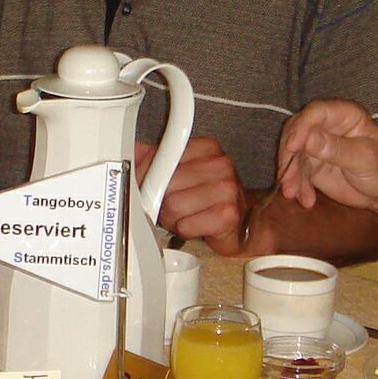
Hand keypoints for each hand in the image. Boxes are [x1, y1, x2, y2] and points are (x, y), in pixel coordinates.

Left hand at [137, 136, 242, 251]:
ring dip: (173, 217)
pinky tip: (197, 225)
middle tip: (174, 204)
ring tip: (187, 215)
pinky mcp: (228, 214)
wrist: (243, 220)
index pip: (161, 157)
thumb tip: (134, 150)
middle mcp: (220, 164)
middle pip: (165, 184)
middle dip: (162, 200)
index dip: (148, 175)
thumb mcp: (182, 172)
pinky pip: (186, 226)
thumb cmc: (209, 198)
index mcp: (206, 148)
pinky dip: (185, 230)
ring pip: (173, 206)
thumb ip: (158, 159)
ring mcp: (227, 189)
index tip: (149, 184)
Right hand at [277, 99, 377, 213]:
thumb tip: (306, 139)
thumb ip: (336, 148)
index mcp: (345, 115)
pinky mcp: (313, 165)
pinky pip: (297, 172)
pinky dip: (297, 186)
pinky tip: (305, 200)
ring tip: (292, 193)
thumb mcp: (364, 158)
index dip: (301, 128)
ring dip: (290, 175)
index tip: (293, 148)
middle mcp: (327, 126)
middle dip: (289, 155)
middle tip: (287, 177)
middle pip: (296, 131)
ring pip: (293, 154)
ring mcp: (318, 145)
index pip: (316, 113)